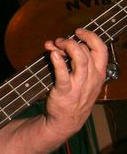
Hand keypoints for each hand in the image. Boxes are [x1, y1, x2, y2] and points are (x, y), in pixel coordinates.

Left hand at [43, 28, 106, 142]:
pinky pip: (63, 74)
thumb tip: (54, 43)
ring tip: (55, 45)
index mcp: (98, 74)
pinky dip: (58, 62)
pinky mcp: (65, 92)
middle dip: (71, 41)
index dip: (91, 36)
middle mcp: (92, 79)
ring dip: (67, 47)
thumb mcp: (82, 79)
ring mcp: (79, 86)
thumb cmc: (73, 96)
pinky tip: (52, 54)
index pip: (101, 49)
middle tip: (59, 41)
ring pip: (80, 59)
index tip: (78, 32)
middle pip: (87, 52)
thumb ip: (71, 60)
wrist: (66, 121)